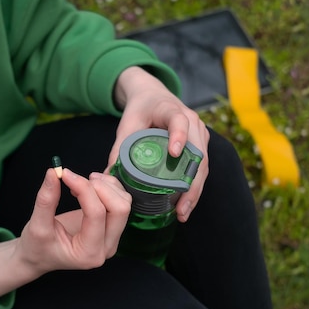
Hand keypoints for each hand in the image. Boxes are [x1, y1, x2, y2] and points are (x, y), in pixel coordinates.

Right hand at [0, 168, 130, 297]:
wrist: (39, 256)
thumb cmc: (37, 248)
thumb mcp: (36, 226)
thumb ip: (46, 200)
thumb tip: (54, 172)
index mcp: (89, 252)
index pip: (97, 214)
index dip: (83, 189)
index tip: (65, 174)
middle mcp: (106, 246)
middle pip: (119, 209)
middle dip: (100, 187)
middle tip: (77, 180)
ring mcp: (112, 236)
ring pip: (124, 202)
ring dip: (107, 185)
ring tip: (84, 181)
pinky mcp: (111, 225)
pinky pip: (121, 200)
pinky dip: (112, 184)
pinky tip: (98, 174)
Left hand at [109, 66, 209, 222]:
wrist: (153, 96)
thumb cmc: (140, 110)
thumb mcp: (127, 126)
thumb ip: (118, 150)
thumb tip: (106, 178)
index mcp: (170, 110)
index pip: (178, 121)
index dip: (178, 135)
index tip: (173, 153)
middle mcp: (191, 121)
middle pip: (197, 153)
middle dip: (190, 182)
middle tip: (180, 206)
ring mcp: (199, 133)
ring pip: (202, 164)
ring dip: (194, 190)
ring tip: (182, 212)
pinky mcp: (201, 144)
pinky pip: (201, 167)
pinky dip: (194, 186)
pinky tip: (185, 205)